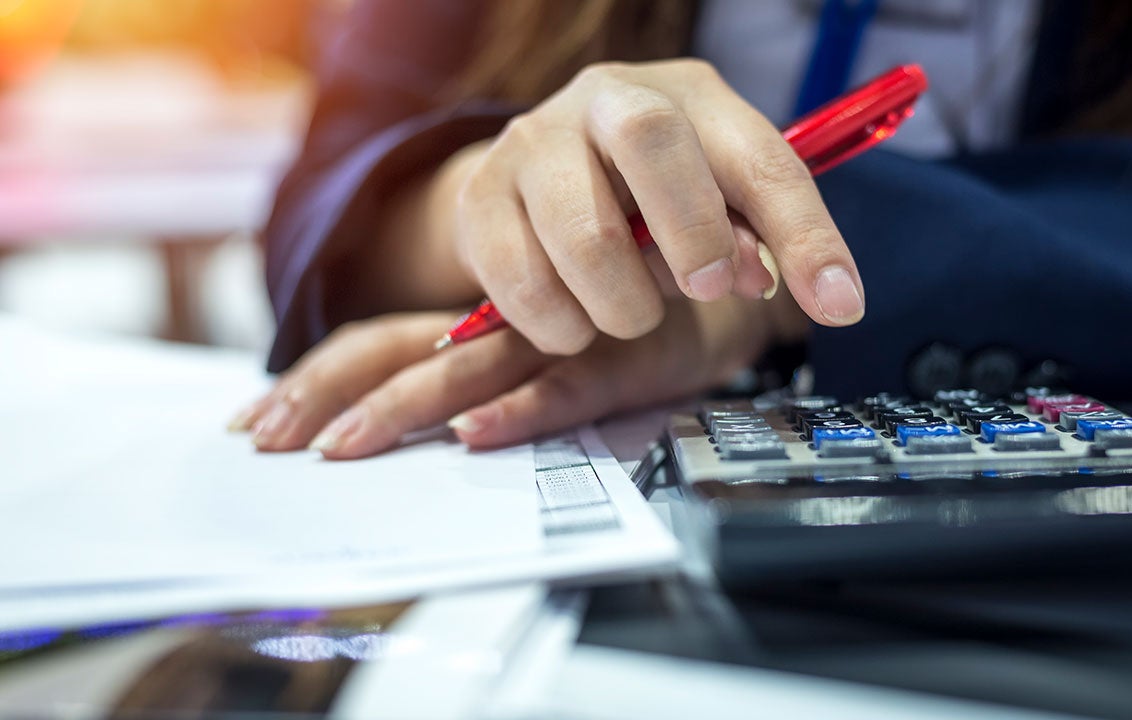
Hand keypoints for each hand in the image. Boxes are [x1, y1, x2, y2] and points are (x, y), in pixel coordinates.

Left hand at [229, 294, 804, 457]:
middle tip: (267, 442)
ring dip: (403, 408)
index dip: (318, 376)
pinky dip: (519, 410)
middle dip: (327, 394)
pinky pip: (565, 388)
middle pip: (397, 348)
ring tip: (344, 448)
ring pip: (468, 369)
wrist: (724, 285)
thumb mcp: (545, 340)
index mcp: (477, 317)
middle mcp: (506, 321)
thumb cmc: (624, 317)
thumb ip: (485, 369)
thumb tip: (414, 427)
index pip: (378, 338)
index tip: (259, 421)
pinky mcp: (620, 361)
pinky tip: (477, 434)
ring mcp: (561, 338)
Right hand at [368, 59, 864, 351]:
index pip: (761, 157)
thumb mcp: (715, 207)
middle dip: (692, 232)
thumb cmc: (646, 197)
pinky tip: (574, 320)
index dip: (806, 235)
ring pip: (582, 232)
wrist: (538, 183)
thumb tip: (759, 280)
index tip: (838, 305)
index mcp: (689, 97)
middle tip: (703, 290)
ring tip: (630, 313)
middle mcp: (607, 99)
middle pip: (652, 141)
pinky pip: (521, 283)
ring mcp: (533, 141)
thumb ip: (750, 242)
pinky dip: (561, 326)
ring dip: (622, 304)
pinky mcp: (479, 197)